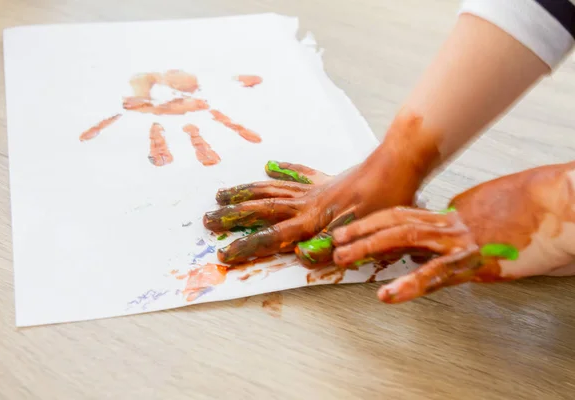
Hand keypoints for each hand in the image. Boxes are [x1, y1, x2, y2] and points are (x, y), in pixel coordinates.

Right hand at [203, 112, 432, 265]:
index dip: (246, 246)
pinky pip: (299, 174)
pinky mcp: (326, 179)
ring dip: (246, 193)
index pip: (272, 237)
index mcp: (313, 220)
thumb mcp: (363, 230)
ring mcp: (314, 189)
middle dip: (233, 216)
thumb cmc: (386, 200)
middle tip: (208, 218)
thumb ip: (330, 242)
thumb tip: (297, 254)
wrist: (399, 163)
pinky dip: (284, 171)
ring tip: (224, 192)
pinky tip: (271, 165)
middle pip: (262, 209)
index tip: (222, 253)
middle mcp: (307, 203)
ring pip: (271, 189)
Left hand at [333, 162, 574, 302]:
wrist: (565, 203)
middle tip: (335, 236)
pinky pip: (436, 275)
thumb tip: (457, 238)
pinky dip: (409, 285)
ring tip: (344, 256)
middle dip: (361, 228)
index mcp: (455, 212)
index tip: (356, 230)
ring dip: (370, 247)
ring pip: (404, 239)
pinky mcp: (477, 261)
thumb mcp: (496, 215)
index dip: (378, 223)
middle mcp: (452, 221)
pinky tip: (388, 295)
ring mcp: (461, 240)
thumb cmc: (537, 207)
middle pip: (395, 220)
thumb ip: (471, 225)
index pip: (408, 216)